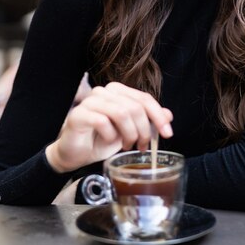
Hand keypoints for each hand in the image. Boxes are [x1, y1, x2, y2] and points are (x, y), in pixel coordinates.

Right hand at [45, 82, 172, 173]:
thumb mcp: (130, 131)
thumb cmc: (102, 140)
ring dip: (129, 134)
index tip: (168, 133)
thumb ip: (147, 120)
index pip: (144, 98)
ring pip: (121, 113)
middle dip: (144, 129)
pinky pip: (103, 122)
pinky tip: (109, 142)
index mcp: (118, 91)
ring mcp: (90, 101)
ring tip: (128, 146)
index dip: (158, 115)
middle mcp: (104, 92)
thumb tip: (169, 115)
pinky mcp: (79, 115)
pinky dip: (111, 136)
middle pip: (135, 106)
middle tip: (143, 146)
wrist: (75, 153)